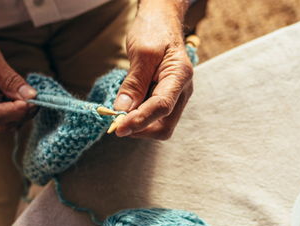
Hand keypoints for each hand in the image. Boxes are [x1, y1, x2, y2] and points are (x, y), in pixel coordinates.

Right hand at [0, 24, 37, 130]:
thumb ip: (10, 78)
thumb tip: (31, 96)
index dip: (17, 111)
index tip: (34, 100)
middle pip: (0, 123)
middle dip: (21, 113)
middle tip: (35, 97)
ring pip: (2, 123)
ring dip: (18, 112)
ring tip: (24, 93)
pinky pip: (0, 117)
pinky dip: (11, 109)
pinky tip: (14, 94)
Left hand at [113, 0, 192, 139]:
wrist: (161, 22)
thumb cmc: (154, 31)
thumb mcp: (141, 52)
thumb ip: (133, 83)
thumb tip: (123, 110)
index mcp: (179, 76)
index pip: (161, 107)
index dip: (139, 121)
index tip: (118, 128)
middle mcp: (182, 91)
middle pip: (164, 126)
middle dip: (140, 129)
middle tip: (117, 124)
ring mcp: (176, 98)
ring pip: (160, 126)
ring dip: (139, 126)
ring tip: (121, 114)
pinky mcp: (166, 100)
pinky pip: (155, 119)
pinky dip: (139, 119)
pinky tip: (128, 109)